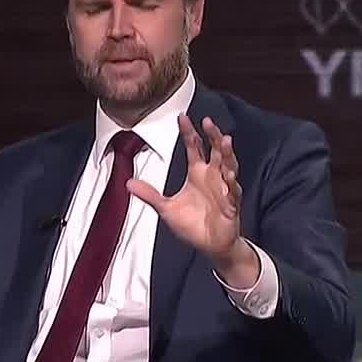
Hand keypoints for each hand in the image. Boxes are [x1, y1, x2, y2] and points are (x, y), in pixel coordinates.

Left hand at [128, 115, 258, 286]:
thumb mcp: (166, 208)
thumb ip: (149, 194)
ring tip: (225, 141)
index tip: (182, 117)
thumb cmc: (193, 224)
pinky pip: (233, 191)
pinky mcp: (232, 204)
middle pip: (215, 150)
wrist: (210, 245)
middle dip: (213, 135)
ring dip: (227, 154)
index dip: (188, 132)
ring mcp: (224, 188)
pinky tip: (229, 176)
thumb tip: (128, 183)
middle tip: (208, 122)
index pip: (194, 146)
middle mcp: (212, 176)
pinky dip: (231, 183)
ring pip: (229, 166)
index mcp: (197, 172)